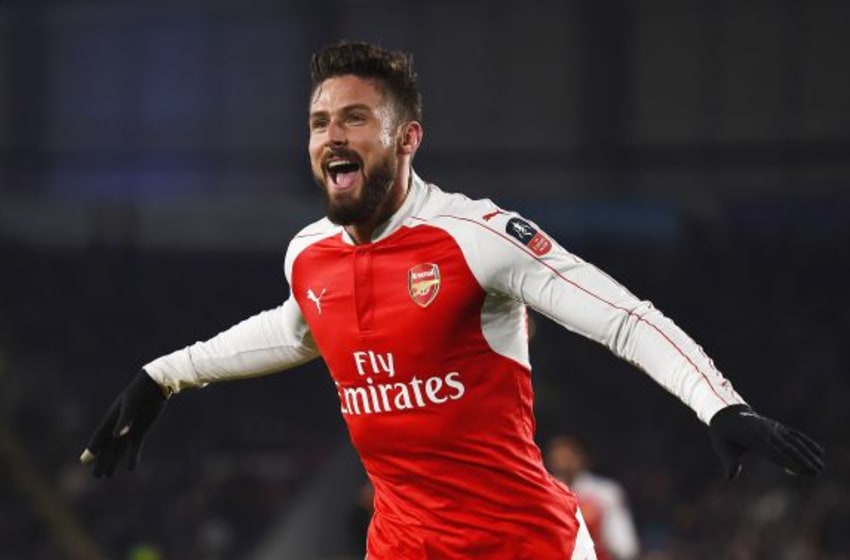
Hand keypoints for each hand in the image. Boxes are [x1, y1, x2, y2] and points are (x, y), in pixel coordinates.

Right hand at [80, 370, 166, 476]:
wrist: (154, 385)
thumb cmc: (140, 393)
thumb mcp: (131, 406)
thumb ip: (124, 421)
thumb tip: (117, 436)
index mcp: (112, 418)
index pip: (100, 437)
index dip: (92, 449)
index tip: (84, 461)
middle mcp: (118, 425)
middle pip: (108, 446)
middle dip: (101, 461)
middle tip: (96, 476)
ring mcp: (129, 428)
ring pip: (119, 448)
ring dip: (114, 460)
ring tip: (108, 475)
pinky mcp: (141, 429)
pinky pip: (135, 445)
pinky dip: (133, 456)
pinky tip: (131, 467)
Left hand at [709, 404, 823, 478]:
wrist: (727, 413)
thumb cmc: (723, 434)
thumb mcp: (721, 446)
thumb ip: (728, 461)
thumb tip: (730, 477)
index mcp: (752, 436)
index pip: (772, 451)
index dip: (786, 460)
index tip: (799, 471)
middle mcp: (766, 431)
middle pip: (787, 447)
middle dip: (802, 460)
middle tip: (816, 472)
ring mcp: (774, 428)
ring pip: (794, 441)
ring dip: (808, 453)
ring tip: (820, 467)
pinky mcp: (778, 427)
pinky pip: (795, 435)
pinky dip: (807, 443)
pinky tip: (819, 452)